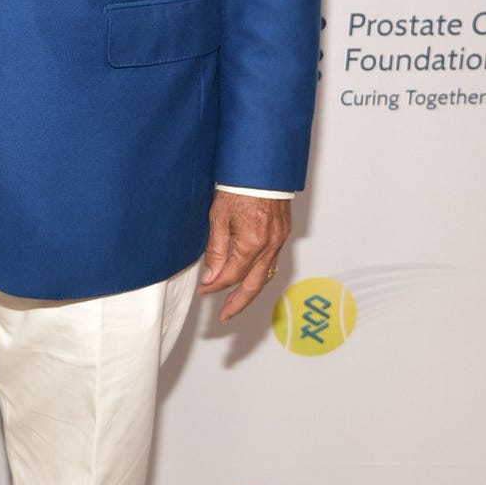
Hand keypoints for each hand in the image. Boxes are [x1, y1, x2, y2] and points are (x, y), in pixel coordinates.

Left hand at [198, 191, 291, 322]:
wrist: (261, 167)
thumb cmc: (238, 186)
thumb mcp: (218, 217)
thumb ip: (216, 250)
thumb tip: (211, 277)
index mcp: (252, 243)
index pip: (232, 276)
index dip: (215, 286)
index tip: (202, 290)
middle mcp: (270, 245)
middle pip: (253, 285)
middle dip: (238, 304)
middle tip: (224, 317)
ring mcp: (279, 240)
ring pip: (265, 276)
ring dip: (250, 292)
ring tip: (236, 302)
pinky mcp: (283, 234)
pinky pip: (273, 263)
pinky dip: (260, 275)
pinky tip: (252, 279)